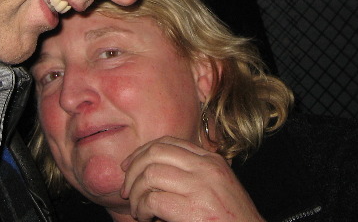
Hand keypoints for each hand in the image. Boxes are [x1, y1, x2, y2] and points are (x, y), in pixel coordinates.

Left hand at [120, 136, 265, 221]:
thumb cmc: (231, 219)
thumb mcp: (216, 187)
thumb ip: (191, 175)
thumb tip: (152, 172)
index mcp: (211, 160)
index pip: (168, 142)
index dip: (142, 152)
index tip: (128, 167)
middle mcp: (206, 168)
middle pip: (155, 153)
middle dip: (133, 170)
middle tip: (126, 190)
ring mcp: (201, 187)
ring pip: (150, 175)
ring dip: (136, 194)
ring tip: (138, 210)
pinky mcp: (193, 210)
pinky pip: (153, 200)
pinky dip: (142, 209)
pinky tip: (146, 218)